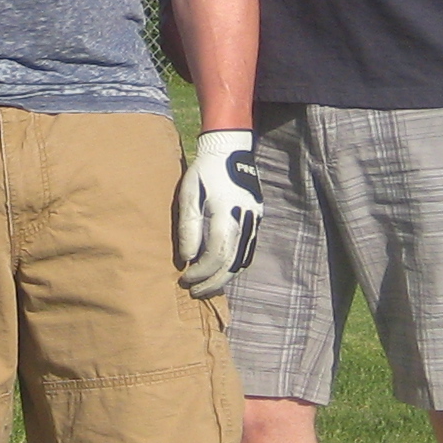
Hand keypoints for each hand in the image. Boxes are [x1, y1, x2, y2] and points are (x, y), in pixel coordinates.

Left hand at [174, 129, 261, 298]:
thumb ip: (188, 228)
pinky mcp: (257, 219)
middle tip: (195, 292)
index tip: (184, 279)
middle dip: (213, 283)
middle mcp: (245, 220)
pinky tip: (221, 270)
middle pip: (231, 264)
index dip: (200, 273)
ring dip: (224, 278)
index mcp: (226, 214)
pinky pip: (248, 251)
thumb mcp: (188, 196)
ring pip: (242, 260)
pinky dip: (234, 265)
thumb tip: (187, 259)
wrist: (230, 150)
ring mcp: (255, 220)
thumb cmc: (204, 172)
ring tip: (207, 286)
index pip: (215, 256)